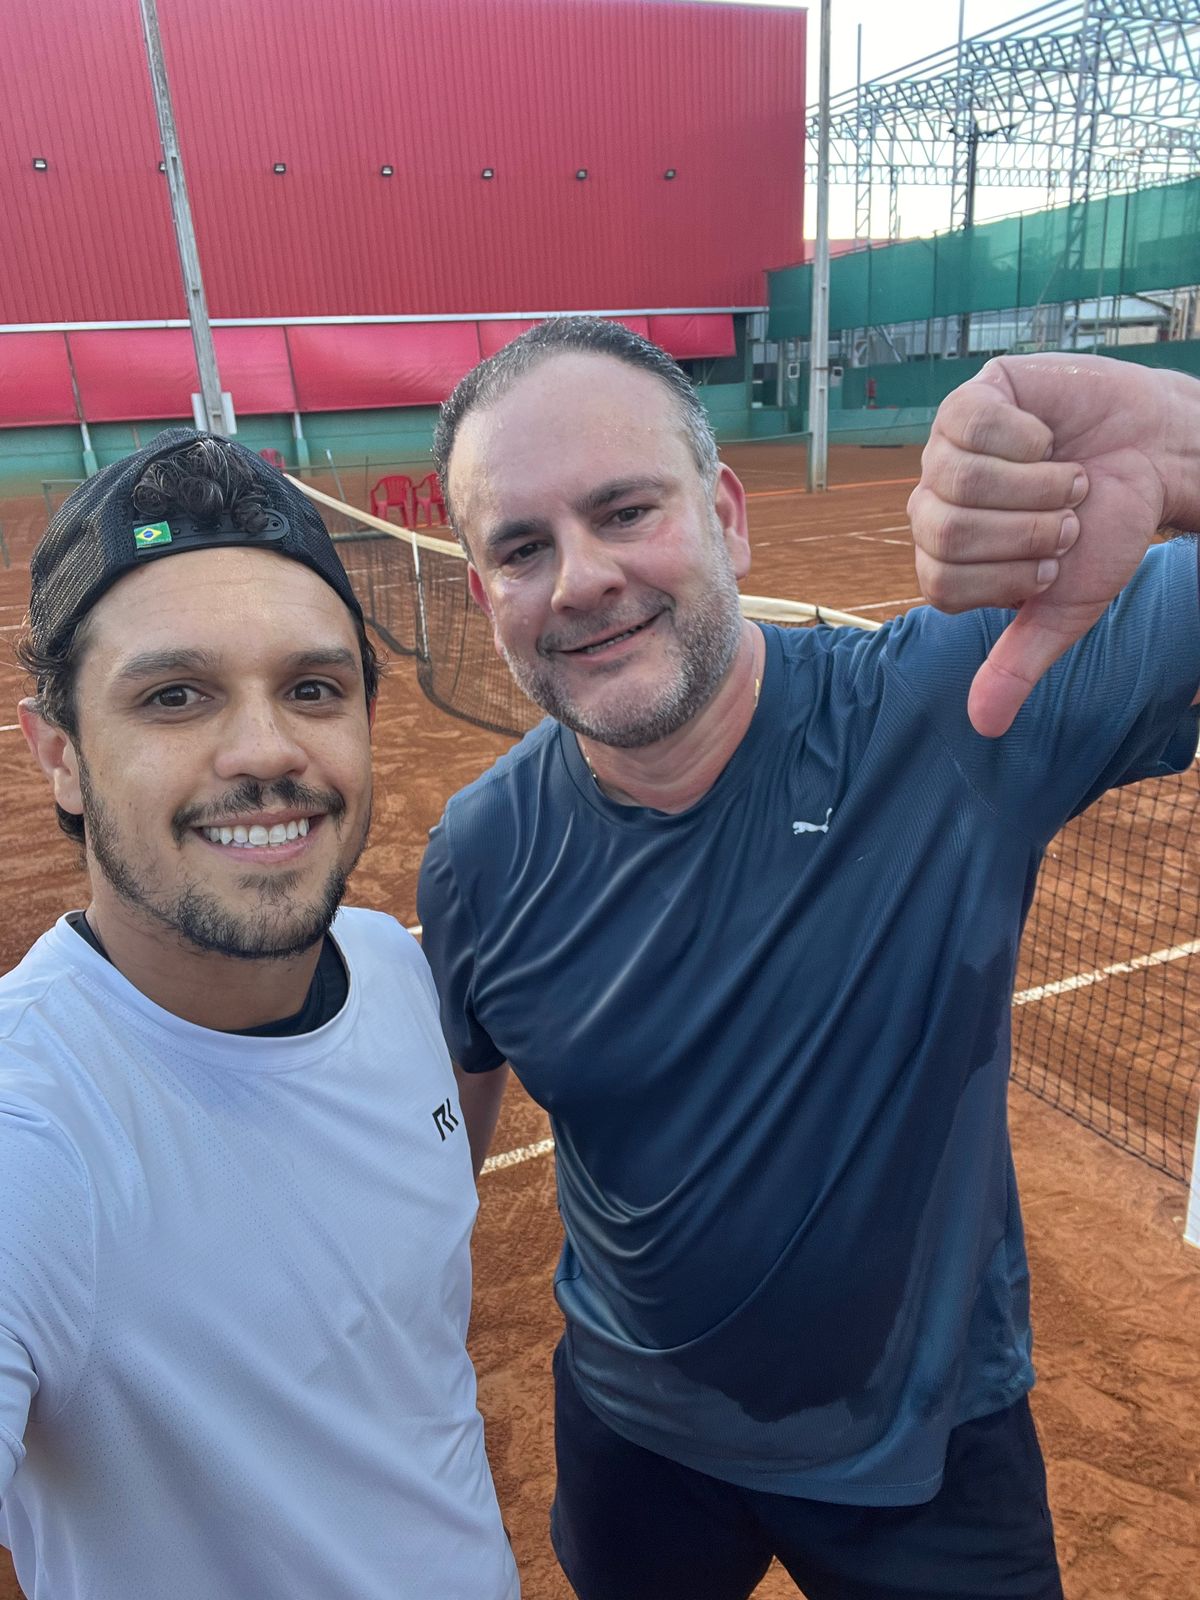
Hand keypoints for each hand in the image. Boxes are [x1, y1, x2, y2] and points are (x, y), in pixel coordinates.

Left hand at [907, 354, 1194, 736]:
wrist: (1155, 458)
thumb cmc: (1106, 530)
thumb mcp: (1065, 607)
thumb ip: (1020, 663)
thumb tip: (984, 726)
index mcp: (946, 558)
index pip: (944, 584)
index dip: (1009, 577)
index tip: (1051, 564)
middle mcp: (934, 504)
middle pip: (948, 531)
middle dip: (1029, 530)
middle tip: (1066, 521)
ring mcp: (947, 448)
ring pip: (961, 478)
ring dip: (1036, 485)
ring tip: (1067, 480)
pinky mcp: (973, 396)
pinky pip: (974, 421)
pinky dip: (1028, 437)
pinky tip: (1047, 437)